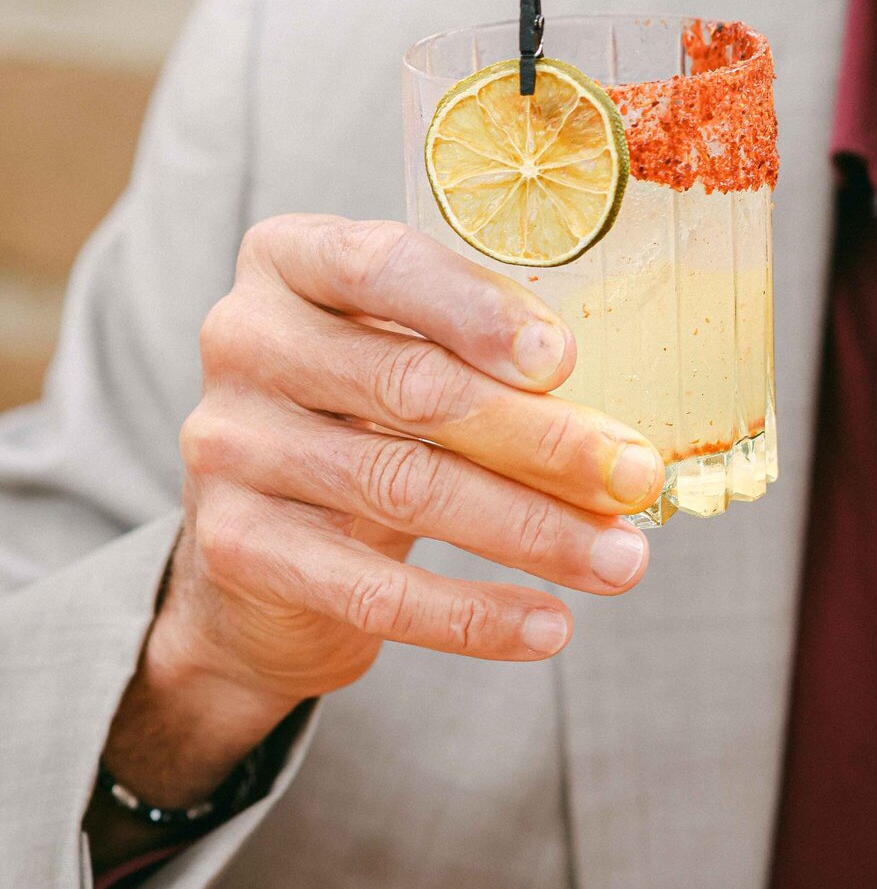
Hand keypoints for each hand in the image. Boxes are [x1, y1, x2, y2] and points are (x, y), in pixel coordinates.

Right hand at [114, 217, 663, 801]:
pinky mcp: (234, 545)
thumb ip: (484, 364)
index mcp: (290, 260)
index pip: (381, 265)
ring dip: (532, 531)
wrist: (259, 555)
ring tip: (621, 562)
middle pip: (410, 385)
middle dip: (542, 439)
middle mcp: (245, 339)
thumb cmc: (368, 425)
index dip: (476, 309)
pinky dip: (472, 615)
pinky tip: (549, 628)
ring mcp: (230, 443)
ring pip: (403, 487)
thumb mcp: (411, 363)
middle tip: (635, 479)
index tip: (564, 361)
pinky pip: (371, 589)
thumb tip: (617, 435)